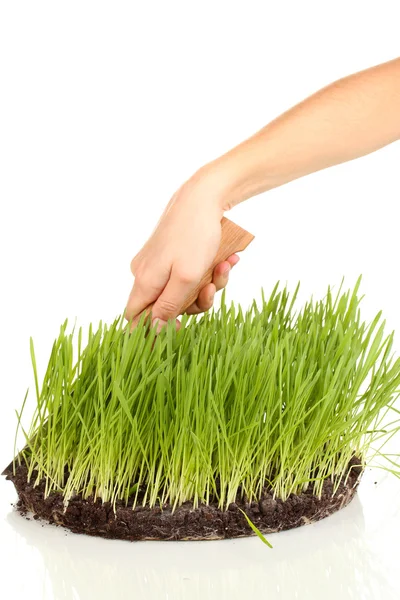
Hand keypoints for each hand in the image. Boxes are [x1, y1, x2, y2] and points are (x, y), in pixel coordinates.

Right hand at [125, 174, 235, 329]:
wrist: (203, 196)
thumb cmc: (194, 236)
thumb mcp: (186, 278)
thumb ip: (168, 306)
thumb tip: (153, 329)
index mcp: (144, 281)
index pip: (136, 318)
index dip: (153, 329)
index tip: (179, 328)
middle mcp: (146, 273)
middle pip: (166, 306)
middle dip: (194, 301)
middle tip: (211, 289)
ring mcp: (158, 262)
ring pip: (182, 290)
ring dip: (207, 284)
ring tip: (224, 267)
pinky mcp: (171, 253)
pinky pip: (188, 273)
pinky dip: (208, 270)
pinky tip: (225, 260)